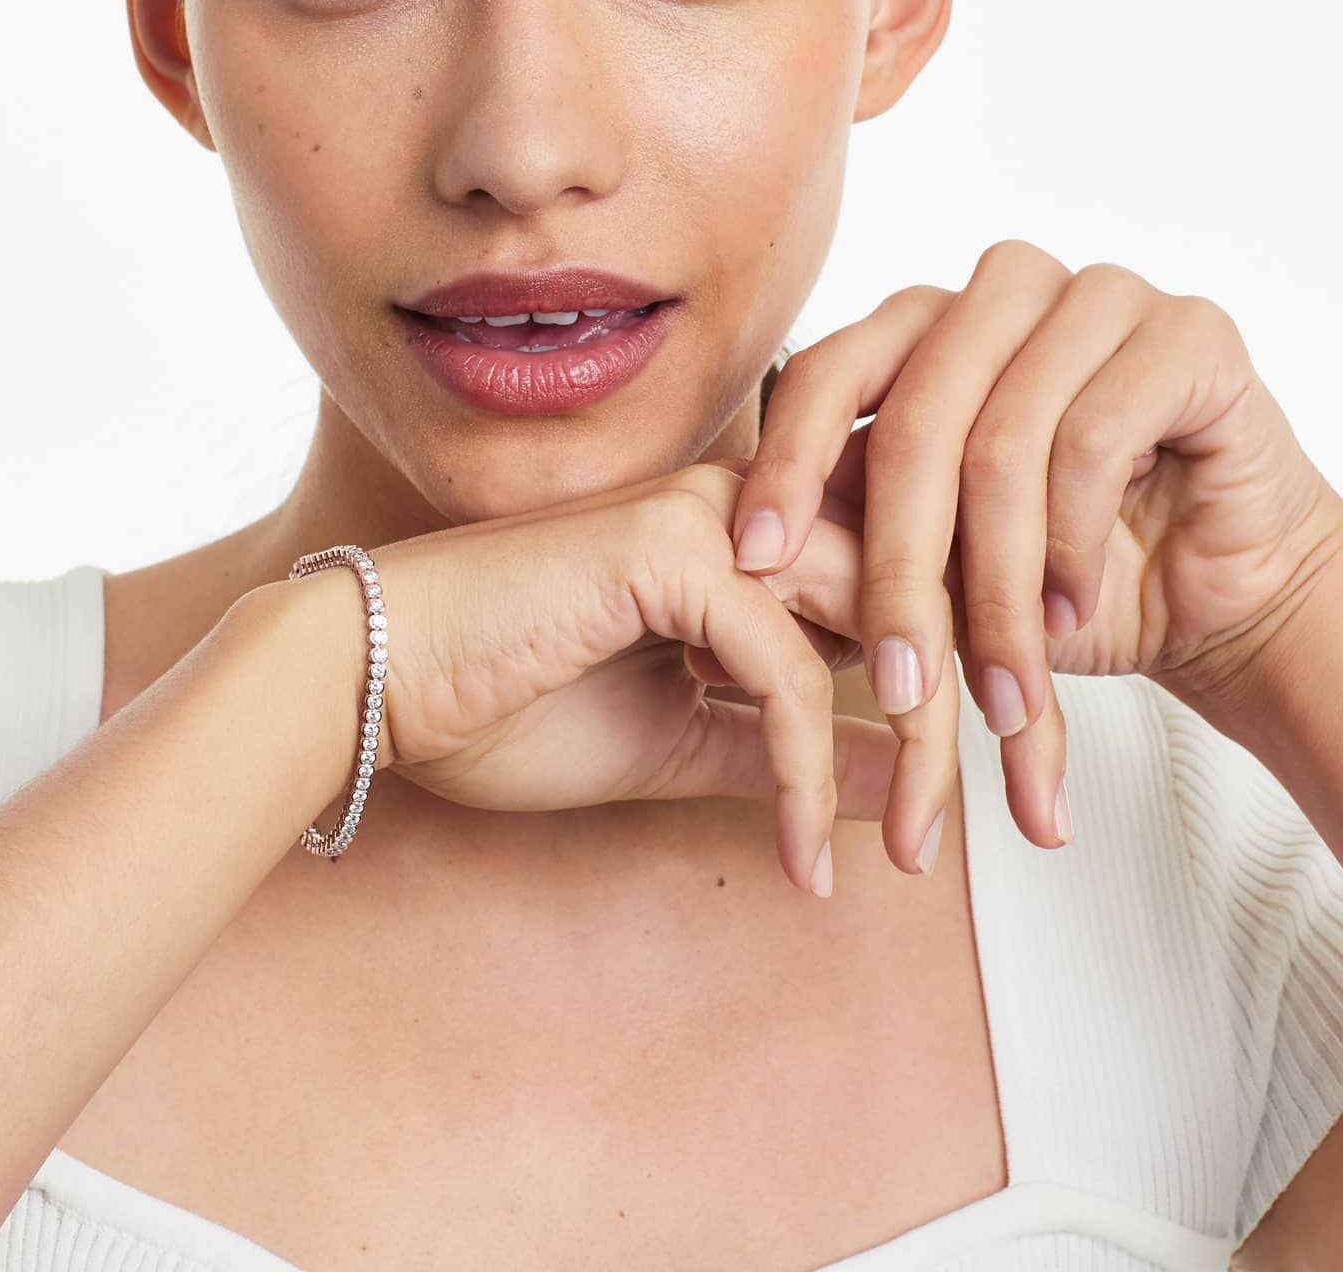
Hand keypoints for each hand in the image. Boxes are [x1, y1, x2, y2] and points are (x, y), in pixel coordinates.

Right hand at [265, 462, 907, 892]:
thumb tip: (905, 786)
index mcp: (747, 532)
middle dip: (961, 715)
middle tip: (966, 829)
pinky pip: (783, 665)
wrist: (380, 680)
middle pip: (915, 592)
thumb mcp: (683, 744)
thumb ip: (789, 751)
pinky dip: (806, 764)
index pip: (898, 586)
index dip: (952, 676)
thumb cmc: (506, 704)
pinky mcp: (667, 549)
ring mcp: (708, 514)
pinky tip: (803, 847)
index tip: (971, 785)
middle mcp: (742, 503)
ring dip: (914, 739)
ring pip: (877, 617)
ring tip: (920, 845)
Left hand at [728, 238, 1342, 852]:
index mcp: (921, 327)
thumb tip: (727, 593)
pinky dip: (1073, 545)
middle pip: (912, 420)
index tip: (752, 562)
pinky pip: (1095, 436)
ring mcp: (1095, 298)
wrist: (1206, 589)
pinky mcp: (1186, 333)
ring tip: (1002, 679)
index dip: (784, 466)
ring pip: (1002, 443)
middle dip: (900, 569)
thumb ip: (839, 565)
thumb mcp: (931, 577)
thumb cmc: (1053, 574)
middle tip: (899, 682)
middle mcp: (999, 295)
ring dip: (998, 586)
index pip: (826, 373)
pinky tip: (1070, 609)